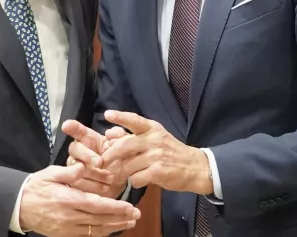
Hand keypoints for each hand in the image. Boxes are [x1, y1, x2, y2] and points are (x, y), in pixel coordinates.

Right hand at [17, 164, 140, 236]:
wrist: (18, 206)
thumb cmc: (36, 187)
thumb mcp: (50, 173)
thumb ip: (69, 172)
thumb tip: (84, 167)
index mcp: (68, 200)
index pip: (97, 205)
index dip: (116, 208)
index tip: (130, 207)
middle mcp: (69, 217)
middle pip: (100, 221)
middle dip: (120, 219)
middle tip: (136, 215)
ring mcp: (66, 229)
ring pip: (95, 231)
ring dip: (114, 228)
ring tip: (129, 223)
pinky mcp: (63, 235)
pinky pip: (85, 236)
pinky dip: (100, 234)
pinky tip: (110, 229)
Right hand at [62, 120, 128, 197]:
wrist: (119, 181)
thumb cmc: (118, 158)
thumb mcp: (122, 146)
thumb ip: (120, 136)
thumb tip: (112, 133)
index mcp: (88, 138)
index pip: (77, 130)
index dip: (72, 127)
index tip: (66, 125)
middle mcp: (78, 151)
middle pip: (75, 149)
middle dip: (87, 155)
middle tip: (100, 162)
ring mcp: (74, 167)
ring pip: (77, 169)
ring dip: (95, 174)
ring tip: (111, 178)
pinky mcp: (75, 182)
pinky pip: (80, 185)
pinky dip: (95, 186)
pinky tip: (106, 187)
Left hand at [99, 110, 213, 194]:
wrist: (194, 167)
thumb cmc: (170, 152)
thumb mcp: (154, 139)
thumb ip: (132, 136)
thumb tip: (109, 133)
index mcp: (153, 129)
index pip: (135, 120)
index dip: (120, 117)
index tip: (107, 114)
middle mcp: (154, 140)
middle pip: (125, 145)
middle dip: (110, 154)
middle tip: (102, 161)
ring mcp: (157, 156)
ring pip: (128, 165)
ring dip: (122, 172)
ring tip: (122, 175)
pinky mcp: (158, 172)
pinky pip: (136, 178)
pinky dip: (134, 181)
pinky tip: (140, 180)